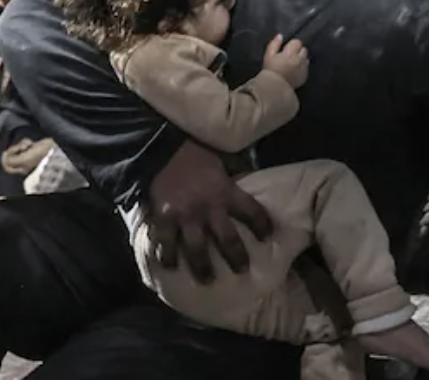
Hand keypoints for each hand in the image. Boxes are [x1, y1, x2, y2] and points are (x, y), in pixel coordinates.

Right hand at [147, 140, 272, 282]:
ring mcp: (185, 216)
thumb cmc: (194, 153)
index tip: (267, 236)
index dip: (262, 224)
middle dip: (236, 257)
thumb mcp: (220, 161)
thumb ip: (231, 177)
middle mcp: (208, 207)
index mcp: (226, 191)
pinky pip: (166, 244)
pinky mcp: (163, 219)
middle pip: (227, 239)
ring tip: (206, 281)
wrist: (161, 147)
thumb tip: (248, 178)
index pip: (251, 211)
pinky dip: (166, 256)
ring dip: (202, 267)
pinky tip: (168, 266)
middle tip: (242, 270)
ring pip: (196, 249)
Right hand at [263, 34, 309, 87]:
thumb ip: (274, 44)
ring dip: (301, 59)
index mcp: (290, 53)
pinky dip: (302, 67)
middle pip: (304, 49)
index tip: (287, 49)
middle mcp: (299, 59)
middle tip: (290, 56)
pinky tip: (296, 71)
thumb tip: (280, 36)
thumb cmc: (270, 70)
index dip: (292, 45)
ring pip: (306, 58)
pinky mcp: (305, 76)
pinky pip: (306, 68)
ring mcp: (304, 68)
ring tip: (294, 63)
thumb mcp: (268, 55)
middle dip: (298, 51)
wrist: (275, 87)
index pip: (297, 42)